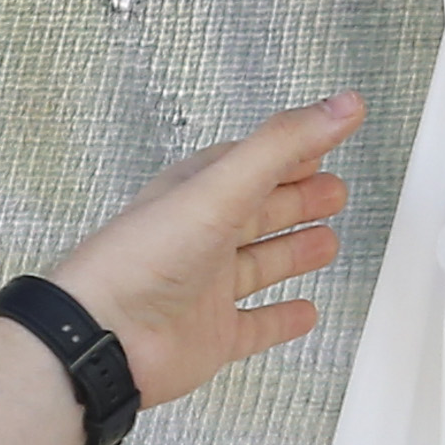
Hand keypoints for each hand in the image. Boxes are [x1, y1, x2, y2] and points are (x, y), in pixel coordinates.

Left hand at [46, 92, 365, 406]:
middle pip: (259, 211)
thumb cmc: (142, 260)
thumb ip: (282, 146)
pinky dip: (283, 319)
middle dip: (298, 199)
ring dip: (294, 252)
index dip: (290, 152)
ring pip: (260, 265)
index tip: (325, 140)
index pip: (252, 162)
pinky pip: (256, 325)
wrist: (103, 338)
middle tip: (333, 191)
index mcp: (197, 194)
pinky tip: (303, 312)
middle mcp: (200, 238)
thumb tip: (341, 106)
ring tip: (327, 242)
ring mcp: (206, 289)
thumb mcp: (220, 187)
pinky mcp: (212, 335)